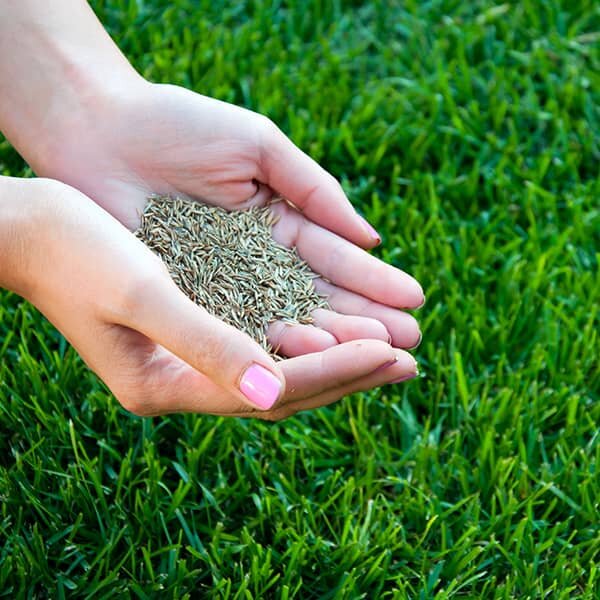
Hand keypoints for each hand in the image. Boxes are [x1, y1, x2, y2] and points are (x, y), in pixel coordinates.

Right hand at [0, 177, 417, 418]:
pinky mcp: (195, 329)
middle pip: (283, 385)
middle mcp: (182, 380)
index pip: (271, 387)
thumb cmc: (76, 251)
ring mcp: (189, 357)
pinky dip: (307, 331)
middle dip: (349, 371)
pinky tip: (339, 321)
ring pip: (281, 364)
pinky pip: (265, 339)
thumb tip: (271, 392)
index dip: (335, 368)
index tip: (392, 350)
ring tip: (392, 345)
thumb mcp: (142, 291)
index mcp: (165, 384)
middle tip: (412, 358)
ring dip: (337, 353)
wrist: (35, 229)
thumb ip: (204, 343)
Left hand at [35, 81, 423, 355]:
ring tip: (378, 358)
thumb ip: (315, 190)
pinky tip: (315, 357)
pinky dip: (274, 343)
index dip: (374, 283)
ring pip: (285, 322)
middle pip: (319, 301)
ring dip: (332, 342)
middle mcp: (257, 265)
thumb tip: (371, 237)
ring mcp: (224, 288)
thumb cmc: (179, 126)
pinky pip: (237, 328)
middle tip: (411, 346)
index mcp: (280, 225)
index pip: (336, 262)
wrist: (99, 131)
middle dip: (366, 323)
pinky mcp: (188, 302)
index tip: (416, 301)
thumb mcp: (259, 147)